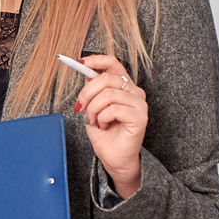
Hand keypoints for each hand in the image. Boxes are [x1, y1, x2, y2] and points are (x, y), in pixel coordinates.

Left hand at [73, 54, 147, 197]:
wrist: (114, 158)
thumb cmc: (105, 133)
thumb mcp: (93, 106)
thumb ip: (91, 88)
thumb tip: (84, 69)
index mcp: (124, 85)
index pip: (112, 62)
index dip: (95, 60)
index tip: (79, 63)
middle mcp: (135, 91)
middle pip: (105, 78)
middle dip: (86, 93)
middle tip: (81, 107)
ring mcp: (139, 104)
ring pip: (107, 94)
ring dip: (93, 109)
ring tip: (94, 120)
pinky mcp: (140, 117)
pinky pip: (113, 109)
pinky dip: (102, 118)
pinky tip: (104, 126)